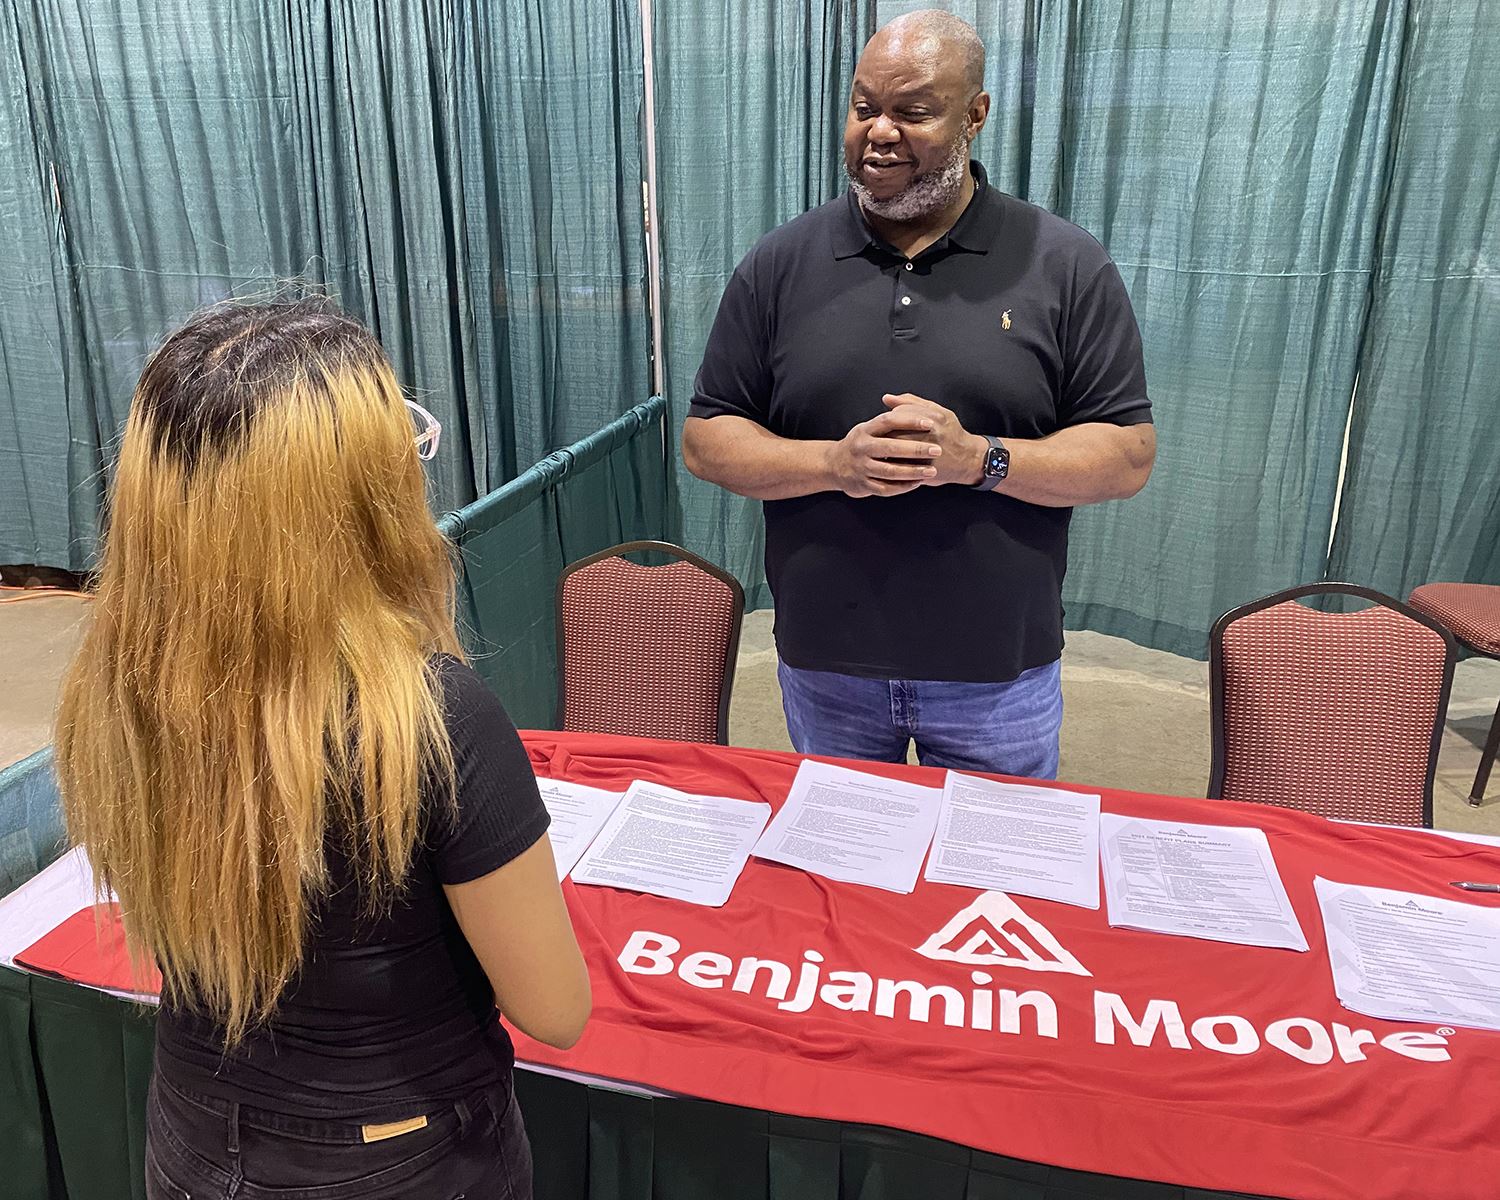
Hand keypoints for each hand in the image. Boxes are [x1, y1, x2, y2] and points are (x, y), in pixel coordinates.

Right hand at [824, 408, 942, 497]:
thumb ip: (887, 418)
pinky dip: (902, 487)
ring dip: (912, 471)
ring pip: (889, 471)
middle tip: (937, 450)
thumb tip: (902, 399)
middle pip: (890, 448)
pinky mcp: (863, 485)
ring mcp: (861, 468)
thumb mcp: (868, 428)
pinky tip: (917, 483)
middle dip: (916, 449)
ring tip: (932, 471)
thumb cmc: (861, 443)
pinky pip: (885, 488)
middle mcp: (861, 448)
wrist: (833, 465)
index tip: (930, 423)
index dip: (909, 421)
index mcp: (865, 430)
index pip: (888, 421)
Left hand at [878, 394, 986, 485]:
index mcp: (932, 418)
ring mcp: (928, 455)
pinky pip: (901, 467)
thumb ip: (911, 403)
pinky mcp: (925, 471)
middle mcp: (931, 435)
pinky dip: (894, 463)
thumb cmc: (950, 433)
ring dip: (888, 451)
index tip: (888, 424)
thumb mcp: (937, 411)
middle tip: (882, 438)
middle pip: (895, 433)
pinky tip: (893, 461)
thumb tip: (886, 398)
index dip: (889, 420)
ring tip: (886, 449)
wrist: (968, 459)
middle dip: (886, 436)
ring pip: (897, 451)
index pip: (898, 416)